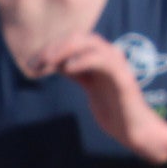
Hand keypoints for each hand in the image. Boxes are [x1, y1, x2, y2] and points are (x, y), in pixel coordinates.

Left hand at [47, 31, 166, 164]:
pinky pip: (104, 61)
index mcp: (100, 57)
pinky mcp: (124, 78)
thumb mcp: (89, 85)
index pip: (73, 41)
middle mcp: (109, 56)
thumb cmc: (113, 108)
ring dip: (65, 50)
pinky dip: (84, 60)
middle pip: (79, 38)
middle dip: (54, 47)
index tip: (32, 63)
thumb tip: (51, 61)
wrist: (134, 129)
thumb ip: (75, 71)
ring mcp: (117, 65)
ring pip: (90, 44)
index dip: (51, 48)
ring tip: (47, 62)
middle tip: (35, 62)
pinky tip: (67, 68)